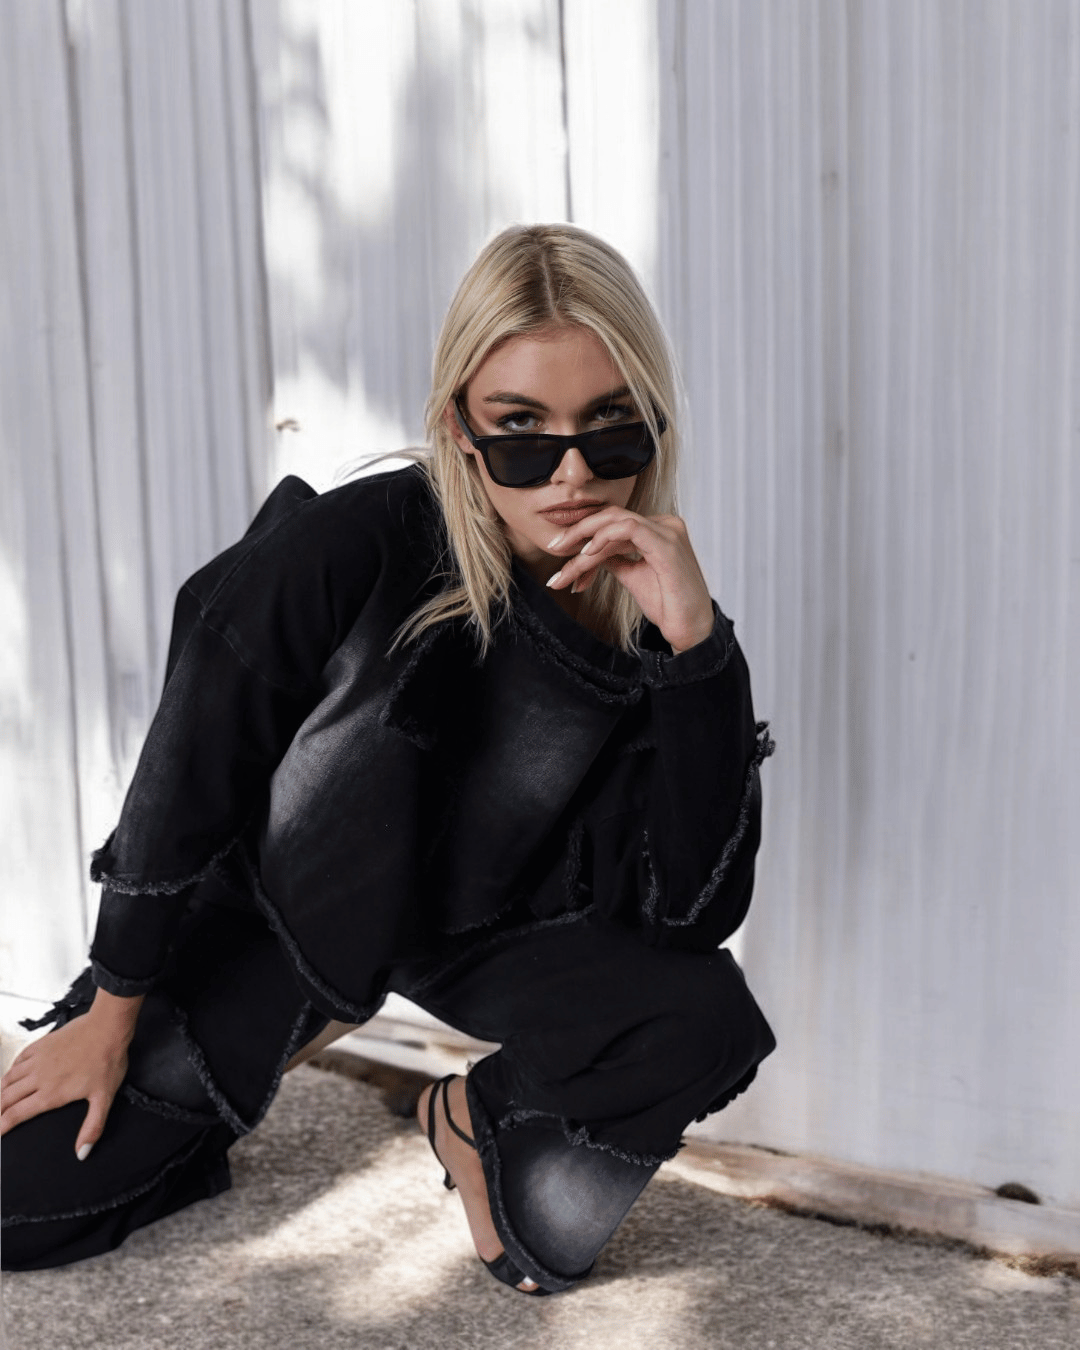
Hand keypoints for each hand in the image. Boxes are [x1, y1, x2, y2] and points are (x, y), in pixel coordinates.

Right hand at [0, 989, 142, 1156]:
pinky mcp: (42, 1043)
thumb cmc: (107, 1062)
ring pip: (9, 1078)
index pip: (17, 1114)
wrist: (107, 1027)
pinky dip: (11, 1069)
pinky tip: (12, 1072)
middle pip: (7, 1098)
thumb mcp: (104, 1098)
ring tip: (0, 1099)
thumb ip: (92, 1127)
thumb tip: (82, 1153)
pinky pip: (19, 1058)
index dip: (2, 1126)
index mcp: (51, 1094)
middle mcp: (39, 1077)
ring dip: (1, 1091)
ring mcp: (38, 1059)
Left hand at [546, 507, 714, 652]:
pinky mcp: (667, 544)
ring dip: (585, 538)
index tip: (562, 556)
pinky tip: (587, 553)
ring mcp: (667, 531)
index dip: (585, 537)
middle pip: (612, 516)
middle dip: (578, 531)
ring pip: (615, 522)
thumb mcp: (633, 575)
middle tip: (554, 546)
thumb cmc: (667, 604)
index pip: (614, 523)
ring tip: (565, 556)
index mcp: (657, 530)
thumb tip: (590, 551)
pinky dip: (604, 537)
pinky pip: (629, 528)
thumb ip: (615, 558)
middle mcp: (664, 524)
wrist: (689, 630)